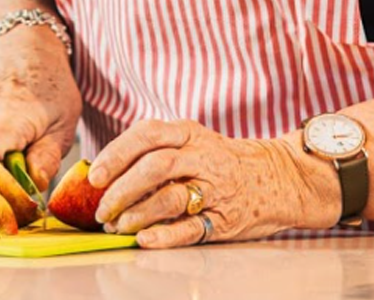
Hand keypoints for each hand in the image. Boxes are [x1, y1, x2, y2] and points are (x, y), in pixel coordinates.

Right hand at [0, 26, 81, 190]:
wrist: (22, 54)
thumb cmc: (49, 88)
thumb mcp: (64, 123)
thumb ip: (48, 156)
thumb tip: (34, 185)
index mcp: (5, 118)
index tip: (18, 189)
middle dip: (6, 181)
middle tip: (30, 166)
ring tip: (19, 146)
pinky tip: (4, 140)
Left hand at [89, 119, 337, 247]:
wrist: (279, 177)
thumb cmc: (222, 161)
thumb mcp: (194, 141)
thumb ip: (156, 149)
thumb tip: (103, 174)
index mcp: (189, 133)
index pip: (147, 135)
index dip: (117, 154)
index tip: (94, 175)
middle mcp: (202, 156)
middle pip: (155, 166)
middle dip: (121, 188)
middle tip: (100, 208)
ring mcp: (215, 188)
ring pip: (170, 197)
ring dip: (137, 213)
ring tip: (117, 226)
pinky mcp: (224, 219)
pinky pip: (191, 228)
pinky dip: (164, 235)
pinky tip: (144, 240)